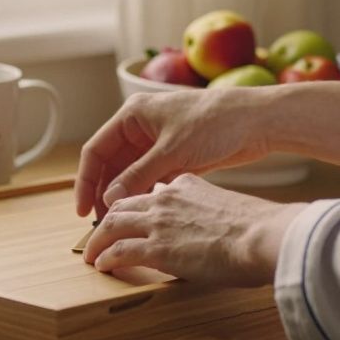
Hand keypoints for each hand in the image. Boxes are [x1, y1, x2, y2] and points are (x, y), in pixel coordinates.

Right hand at [75, 82, 339, 218]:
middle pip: (110, 164)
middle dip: (104, 192)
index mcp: (132, 115)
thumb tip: (110, 200)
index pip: (96, 150)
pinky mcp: (175, 153)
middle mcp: (141, 126)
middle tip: (101, 224)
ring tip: (119, 224)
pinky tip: (143, 213)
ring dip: (123, 196)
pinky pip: (149, 177)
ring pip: (129, 173)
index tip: (83, 209)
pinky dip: (144, 193)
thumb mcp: (171, 153)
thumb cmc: (214, 124)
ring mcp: (158, 141)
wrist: (256, 121)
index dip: (86, 181)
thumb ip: (138, 176)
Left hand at [82, 174, 304, 286]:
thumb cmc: (258, 228)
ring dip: (98, 240)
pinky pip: (119, 251)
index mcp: (185, 185)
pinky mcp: (156, 248)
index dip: (136, 206)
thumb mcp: (229, 206)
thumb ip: (212, 212)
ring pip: (112, 225)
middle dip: (108, 219)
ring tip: (92, 253)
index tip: (132, 217)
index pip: (151, 192)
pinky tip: (102, 265)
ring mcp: (158, 222)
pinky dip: (106, 258)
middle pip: (123, 205)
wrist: (262, 236)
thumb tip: (216, 230)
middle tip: (102, 234)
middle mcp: (166, 198)